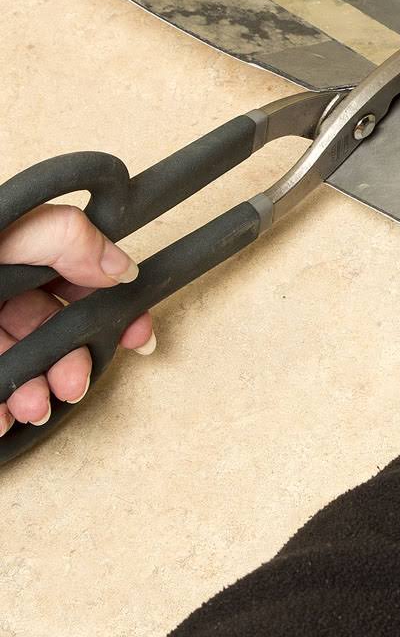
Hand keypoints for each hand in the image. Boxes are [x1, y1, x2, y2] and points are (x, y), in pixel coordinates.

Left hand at [0, 204, 154, 433]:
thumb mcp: (9, 231)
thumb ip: (66, 237)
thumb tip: (121, 265)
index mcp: (17, 255)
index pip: (81, 277)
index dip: (114, 307)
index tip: (138, 332)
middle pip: (53, 330)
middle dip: (72, 362)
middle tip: (75, 382)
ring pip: (25, 366)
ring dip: (38, 393)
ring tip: (34, 406)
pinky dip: (1, 411)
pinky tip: (2, 417)